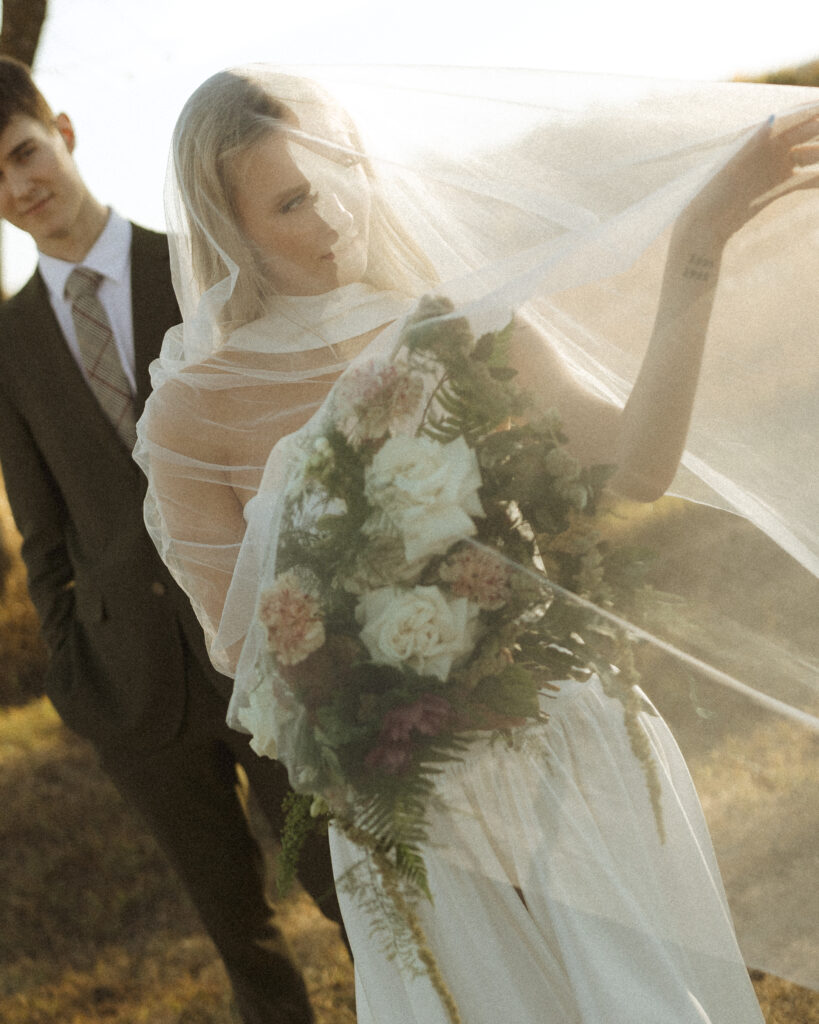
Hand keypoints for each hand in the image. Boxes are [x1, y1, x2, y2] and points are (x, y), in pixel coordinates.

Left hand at [681, 105, 818, 246]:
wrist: (705, 224)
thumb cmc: (713, 192)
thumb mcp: (730, 165)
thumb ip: (751, 141)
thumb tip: (772, 118)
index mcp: (760, 135)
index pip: (796, 116)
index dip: (815, 110)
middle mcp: (772, 147)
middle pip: (809, 133)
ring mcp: (777, 166)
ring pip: (813, 155)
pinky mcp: (778, 186)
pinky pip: (806, 178)